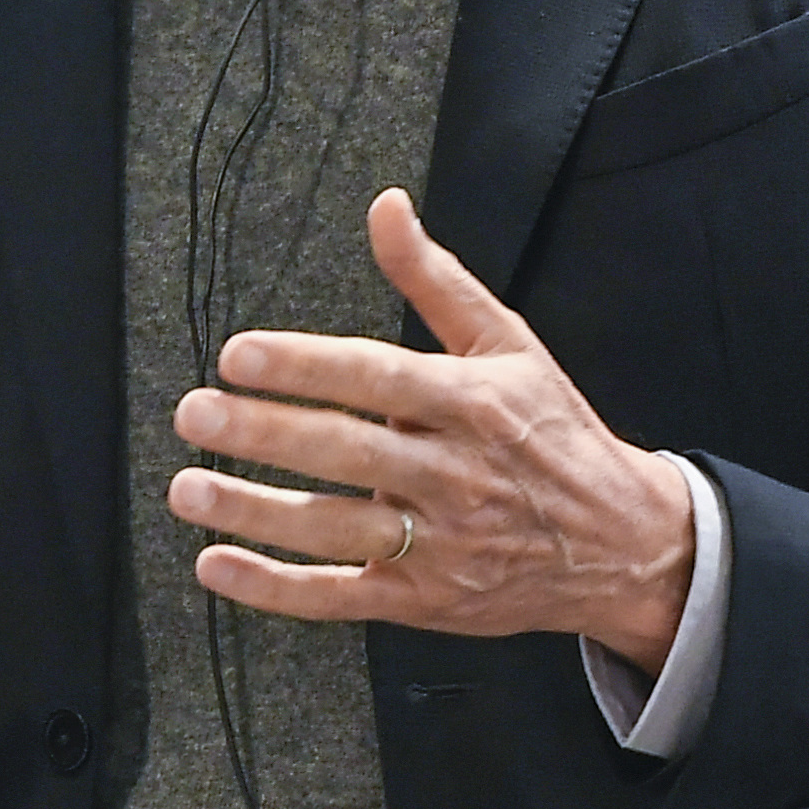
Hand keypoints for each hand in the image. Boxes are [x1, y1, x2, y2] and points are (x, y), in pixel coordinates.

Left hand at [169, 187, 694, 671]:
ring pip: (334, 529)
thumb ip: (435, 278)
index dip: (305, 366)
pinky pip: (337, 598)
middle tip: (195, 412)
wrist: (620, 544)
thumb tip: (386, 208)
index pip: (378, 377)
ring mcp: (438, 543)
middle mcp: (454, 473)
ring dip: (254, 511)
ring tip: (188, 488)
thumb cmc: (553, 435)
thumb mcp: (508, 344)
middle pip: (348, 451)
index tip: (239, 354)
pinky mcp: (423, 601)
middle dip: (265, 433)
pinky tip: (217, 566)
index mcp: (473, 402)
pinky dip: (274, 588)